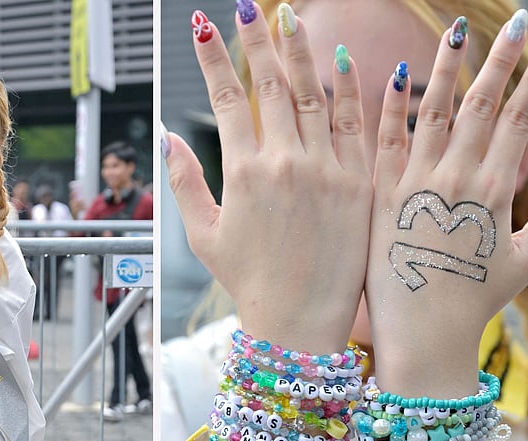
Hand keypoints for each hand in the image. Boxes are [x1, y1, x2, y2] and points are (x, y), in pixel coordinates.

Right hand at [165, 4, 371, 350]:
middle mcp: (286, 163)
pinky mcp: (360, 183)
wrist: (302, 323)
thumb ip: (185, 182)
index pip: (225, 99)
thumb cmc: (250, 283)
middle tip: (247, 6)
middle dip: (255, 40)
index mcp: (244, 174)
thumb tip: (167, 137)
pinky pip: (355, 125)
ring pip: (314, 94)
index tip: (202, 26)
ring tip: (289, 18)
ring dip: (300, 52)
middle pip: (271, 85)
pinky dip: (350, 89)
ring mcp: (328, 170)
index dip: (212, 58)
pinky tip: (342, 59)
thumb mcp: (204, 236)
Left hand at [365, 15, 527, 396]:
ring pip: (432, 112)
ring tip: (458, 31)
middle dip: (502, 62)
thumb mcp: (525, 259)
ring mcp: (413, 185)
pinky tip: (397, 73)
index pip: (519, 121)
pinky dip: (390, 107)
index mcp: (493, 193)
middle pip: (480, 106)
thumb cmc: (474, 303)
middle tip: (519, 22)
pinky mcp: (378, 196)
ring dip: (447, 69)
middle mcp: (455, 180)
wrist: (420, 335)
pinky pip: (383, 142)